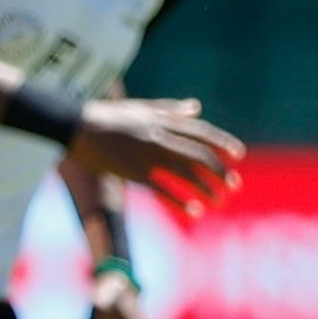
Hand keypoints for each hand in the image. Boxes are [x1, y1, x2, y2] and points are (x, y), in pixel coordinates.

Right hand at [68, 98, 243, 217]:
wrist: (78, 127)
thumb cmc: (111, 115)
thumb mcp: (144, 107)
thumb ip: (171, 108)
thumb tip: (196, 107)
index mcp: (164, 120)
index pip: (202, 132)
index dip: (223, 143)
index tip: (238, 155)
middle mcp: (160, 136)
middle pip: (199, 154)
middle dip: (220, 171)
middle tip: (234, 185)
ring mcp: (148, 155)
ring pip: (185, 173)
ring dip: (206, 188)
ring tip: (219, 201)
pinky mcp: (135, 172)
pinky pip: (163, 189)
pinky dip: (181, 200)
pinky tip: (196, 211)